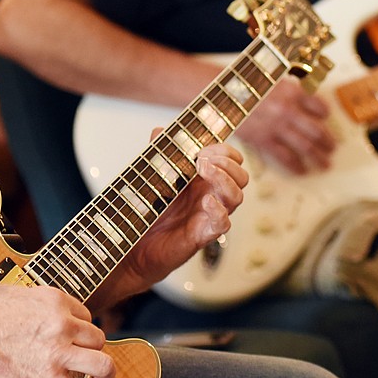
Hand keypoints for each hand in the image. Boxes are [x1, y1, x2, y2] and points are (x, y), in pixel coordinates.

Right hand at [0, 283, 113, 377]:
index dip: (81, 328)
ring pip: (101, 363)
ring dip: (105, 372)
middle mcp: (63, 325)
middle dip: (92, 348)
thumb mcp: (17, 292)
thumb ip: (36, 300)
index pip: (85, 315)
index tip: (75, 337)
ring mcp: (58, 352)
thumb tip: (36, 305)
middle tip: (86, 356)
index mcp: (56, 302)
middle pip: (97, 338)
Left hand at [93, 142, 247, 305]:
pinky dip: (219, 211)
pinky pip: (223, 223)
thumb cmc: (151, 213)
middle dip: (227, 163)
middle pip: (241, 177)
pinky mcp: (203, 235)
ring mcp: (210, 215)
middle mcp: (212, 195)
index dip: (225, 151)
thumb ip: (159, 155)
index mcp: (205, 180)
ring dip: (224, 179)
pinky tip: (206, 201)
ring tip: (203, 169)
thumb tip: (159, 131)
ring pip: (237, 196)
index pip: (232, 160)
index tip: (203, 149)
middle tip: (202, 160)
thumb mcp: (154, 177)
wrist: (136, 246)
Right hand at [235, 76, 335, 173]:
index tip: (327, 119)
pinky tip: (302, 170)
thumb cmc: (246, 87)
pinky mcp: (264, 140)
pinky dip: (296, 165)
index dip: (326, 114)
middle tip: (332, 148)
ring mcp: (277, 127)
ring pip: (305, 146)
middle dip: (328, 141)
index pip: (319, 106)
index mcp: (292, 92)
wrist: (222, 96)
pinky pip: (285, 157)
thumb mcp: (272, 82)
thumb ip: (290, 92)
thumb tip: (305, 104)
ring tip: (325, 163)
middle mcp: (288, 110)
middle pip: (317, 130)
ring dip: (318, 157)